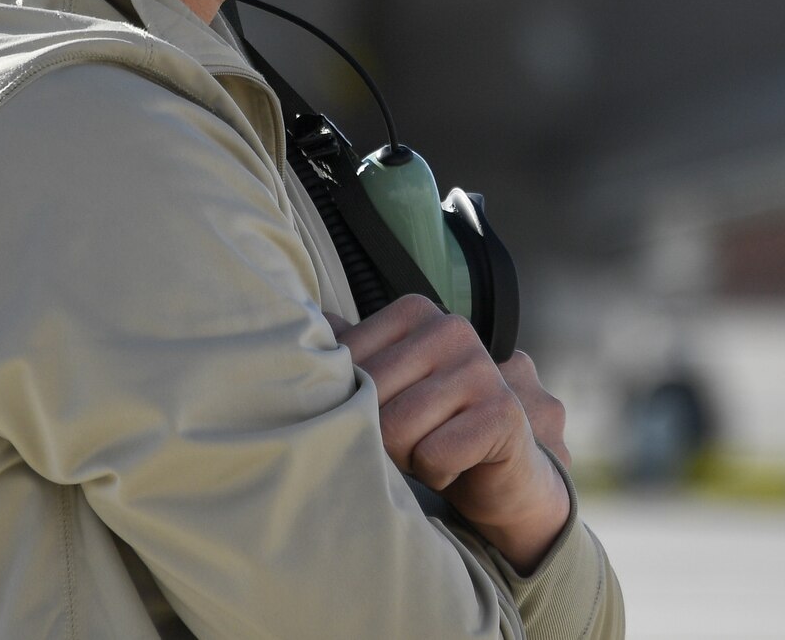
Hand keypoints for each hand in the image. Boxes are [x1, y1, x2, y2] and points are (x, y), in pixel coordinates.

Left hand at [327, 297, 570, 571]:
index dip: (350, 406)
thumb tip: (282, 315)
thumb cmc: (428, 424)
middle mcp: (452, 328)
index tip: (380, 413)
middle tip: (404, 441)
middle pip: (369, 399)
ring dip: (406, 459)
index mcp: (416, 311)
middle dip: (378, 437)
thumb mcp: (384, 380)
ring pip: (398, 431)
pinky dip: (436, 474)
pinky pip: (435, 456)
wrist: (498, 470)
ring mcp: (482, 368)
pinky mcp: (503, 413)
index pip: (345, 365)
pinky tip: (454, 465)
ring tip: (426, 451)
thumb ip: (346, 349)